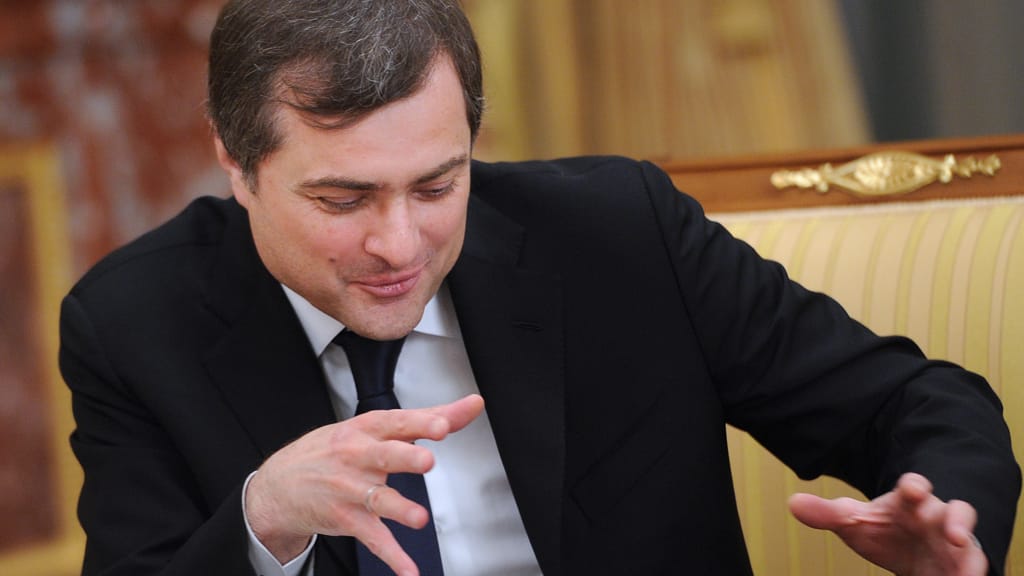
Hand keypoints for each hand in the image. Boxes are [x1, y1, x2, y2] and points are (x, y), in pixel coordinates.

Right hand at [245, 394, 484, 574]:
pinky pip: (373, 537)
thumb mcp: (374, 427)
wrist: (279, 484)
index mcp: (367, 429)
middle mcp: (358, 456)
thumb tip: (471, 405)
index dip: (421, 423)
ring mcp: (350, 489)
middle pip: (385, 455)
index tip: (443, 424)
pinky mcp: (346, 518)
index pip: (398, 422)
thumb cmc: (334, 450)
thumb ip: (428, 417)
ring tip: (419, 518)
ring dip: (400, 509)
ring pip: (379, 498)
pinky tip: (409, 570)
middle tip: (427, 461)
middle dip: (406, 457)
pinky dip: (392, 556)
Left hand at [789, 473, 986, 575]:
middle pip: (953, 511)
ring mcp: (953, 541)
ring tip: (966, 564)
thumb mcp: (853, 522)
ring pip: (970, 541)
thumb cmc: (883, 531)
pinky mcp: (963, 563)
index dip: (915, 486)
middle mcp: (935, 517)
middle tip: (956, 534)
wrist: (908, 554)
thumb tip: (793, 503)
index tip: (914, 490)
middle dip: (956, 520)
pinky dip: (970, 573)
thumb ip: (827, 514)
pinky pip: (973, 567)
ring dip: (970, 551)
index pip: (914, 487)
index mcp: (907, 502)